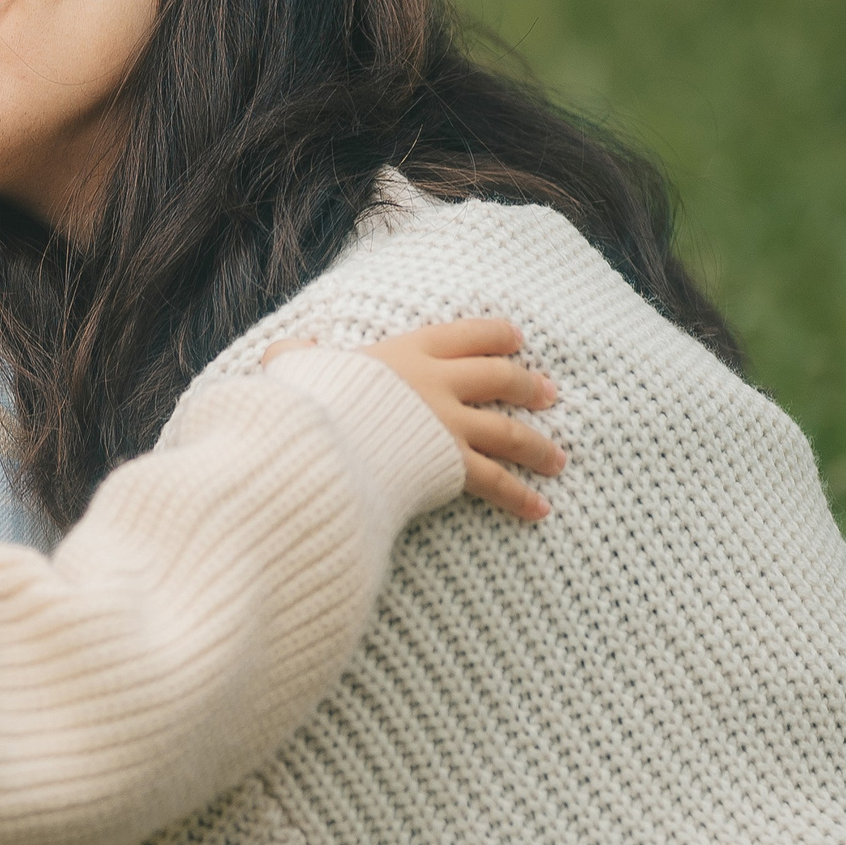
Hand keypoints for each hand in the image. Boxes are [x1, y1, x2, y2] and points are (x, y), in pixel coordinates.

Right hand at [266, 318, 562, 521]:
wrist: (322, 441)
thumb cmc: (307, 403)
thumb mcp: (295, 368)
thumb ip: (295, 356)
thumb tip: (288, 348)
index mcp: (405, 353)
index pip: (463, 335)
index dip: (493, 335)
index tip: (516, 339)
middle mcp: (436, 384)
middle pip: (497, 378)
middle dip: (527, 385)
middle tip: (549, 393)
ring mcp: (448, 425)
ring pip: (508, 431)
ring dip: (537, 444)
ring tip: (558, 457)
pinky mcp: (450, 465)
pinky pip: (494, 482)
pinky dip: (519, 496)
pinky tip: (540, 509)